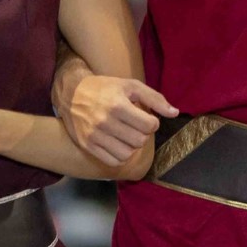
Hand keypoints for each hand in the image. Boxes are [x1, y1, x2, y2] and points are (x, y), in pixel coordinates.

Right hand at [60, 75, 175, 166]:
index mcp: (117, 105)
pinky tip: (118, 144)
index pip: (149, 126)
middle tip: (135, 127)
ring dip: (132, 147)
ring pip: (127, 154)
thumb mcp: (130, 85)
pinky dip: (120, 156)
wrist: (71, 93)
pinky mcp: (88, 146)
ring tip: (126, 136)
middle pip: (139, 141)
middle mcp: (105, 122)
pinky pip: (113, 161)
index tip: (145, 118)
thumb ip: (154, 98)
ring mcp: (95, 136)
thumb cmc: (105, 88)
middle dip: (142, 135)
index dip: (152, 123)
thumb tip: (174, 113)